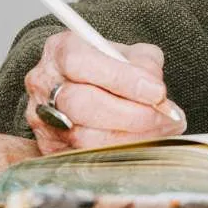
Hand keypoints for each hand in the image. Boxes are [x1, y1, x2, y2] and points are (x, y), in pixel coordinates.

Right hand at [23, 31, 186, 154]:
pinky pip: (85, 157)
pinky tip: (145, 142)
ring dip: (131, 137)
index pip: (82, 63)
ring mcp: (41, 119)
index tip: (157, 91)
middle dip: (131, 114)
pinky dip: (121, 153)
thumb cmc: (108, 68)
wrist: (83, 87)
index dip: (122, 79)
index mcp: (60, 50)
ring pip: (83, 136)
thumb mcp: (128, 53)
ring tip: (162, 130)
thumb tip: (154, 89)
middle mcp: (43, 84)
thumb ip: (144, 64)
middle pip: (82, 104)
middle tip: (166, 116)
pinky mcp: (49, 148)